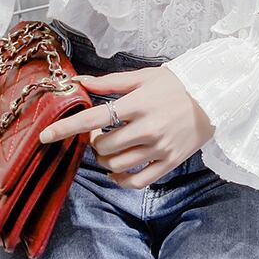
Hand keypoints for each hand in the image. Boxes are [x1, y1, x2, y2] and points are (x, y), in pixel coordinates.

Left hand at [38, 67, 215, 188]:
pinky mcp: (169, 162)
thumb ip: (110, 83)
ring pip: (116, 165)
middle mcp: (146, 127)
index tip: (44, 136)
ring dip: (104, 160)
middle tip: (97, 135)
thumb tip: (80, 82)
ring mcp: (158, 147)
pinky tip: (118, 170)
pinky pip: (137, 181)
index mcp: (137, 103)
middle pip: (102, 146)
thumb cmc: (176, 83)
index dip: (66, 128)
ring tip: (108, 149)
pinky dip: (121, 179)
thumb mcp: (144, 77)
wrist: (213, 96)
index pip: (93, 119)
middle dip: (93, 143)